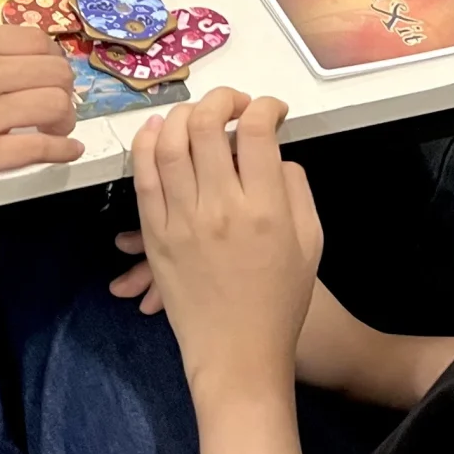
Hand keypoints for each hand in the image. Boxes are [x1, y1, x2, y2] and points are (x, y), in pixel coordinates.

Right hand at [0, 24, 82, 197]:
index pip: (33, 39)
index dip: (51, 55)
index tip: (49, 68)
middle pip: (53, 70)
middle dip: (64, 85)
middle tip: (57, 99)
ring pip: (55, 105)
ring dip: (65, 117)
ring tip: (58, 127)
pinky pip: (40, 148)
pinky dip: (63, 149)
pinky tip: (67, 150)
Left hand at [131, 90, 321, 403]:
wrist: (238, 353)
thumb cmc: (280, 301)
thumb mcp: (311, 243)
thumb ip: (296, 189)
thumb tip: (273, 152)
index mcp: (266, 209)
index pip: (256, 131)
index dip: (263, 107)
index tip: (269, 110)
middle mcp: (221, 207)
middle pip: (208, 125)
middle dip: (221, 99)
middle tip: (232, 103)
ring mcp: (182, 219)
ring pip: (169, 142)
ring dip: (183, 115)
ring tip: (197, 114)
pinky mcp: (155, 234)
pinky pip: (143, 176)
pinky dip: (147, 143)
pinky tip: (157, 131)